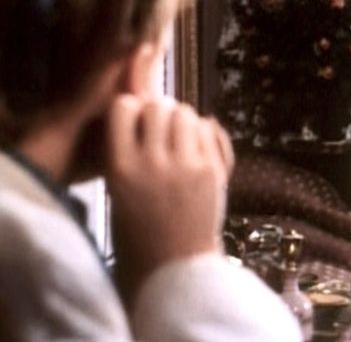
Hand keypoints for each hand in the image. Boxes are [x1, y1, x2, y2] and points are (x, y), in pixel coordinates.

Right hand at [105, 95, 233, 300]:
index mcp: (120, 167)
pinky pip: (208, 130)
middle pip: (158, 106)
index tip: (135, 121)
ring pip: (186, 113)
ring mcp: (186, 165)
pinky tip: (196, 147)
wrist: (175, 265)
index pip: (123, 108)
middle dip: (160, 112)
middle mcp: (152, 161)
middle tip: (162, 128)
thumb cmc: (139, 229)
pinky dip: (202, 131)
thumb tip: (147, 105)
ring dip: (182, 119)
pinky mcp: (213, 171)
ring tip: (180, 137)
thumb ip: (128, 148)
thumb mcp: (117, 188)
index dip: (130, 109)